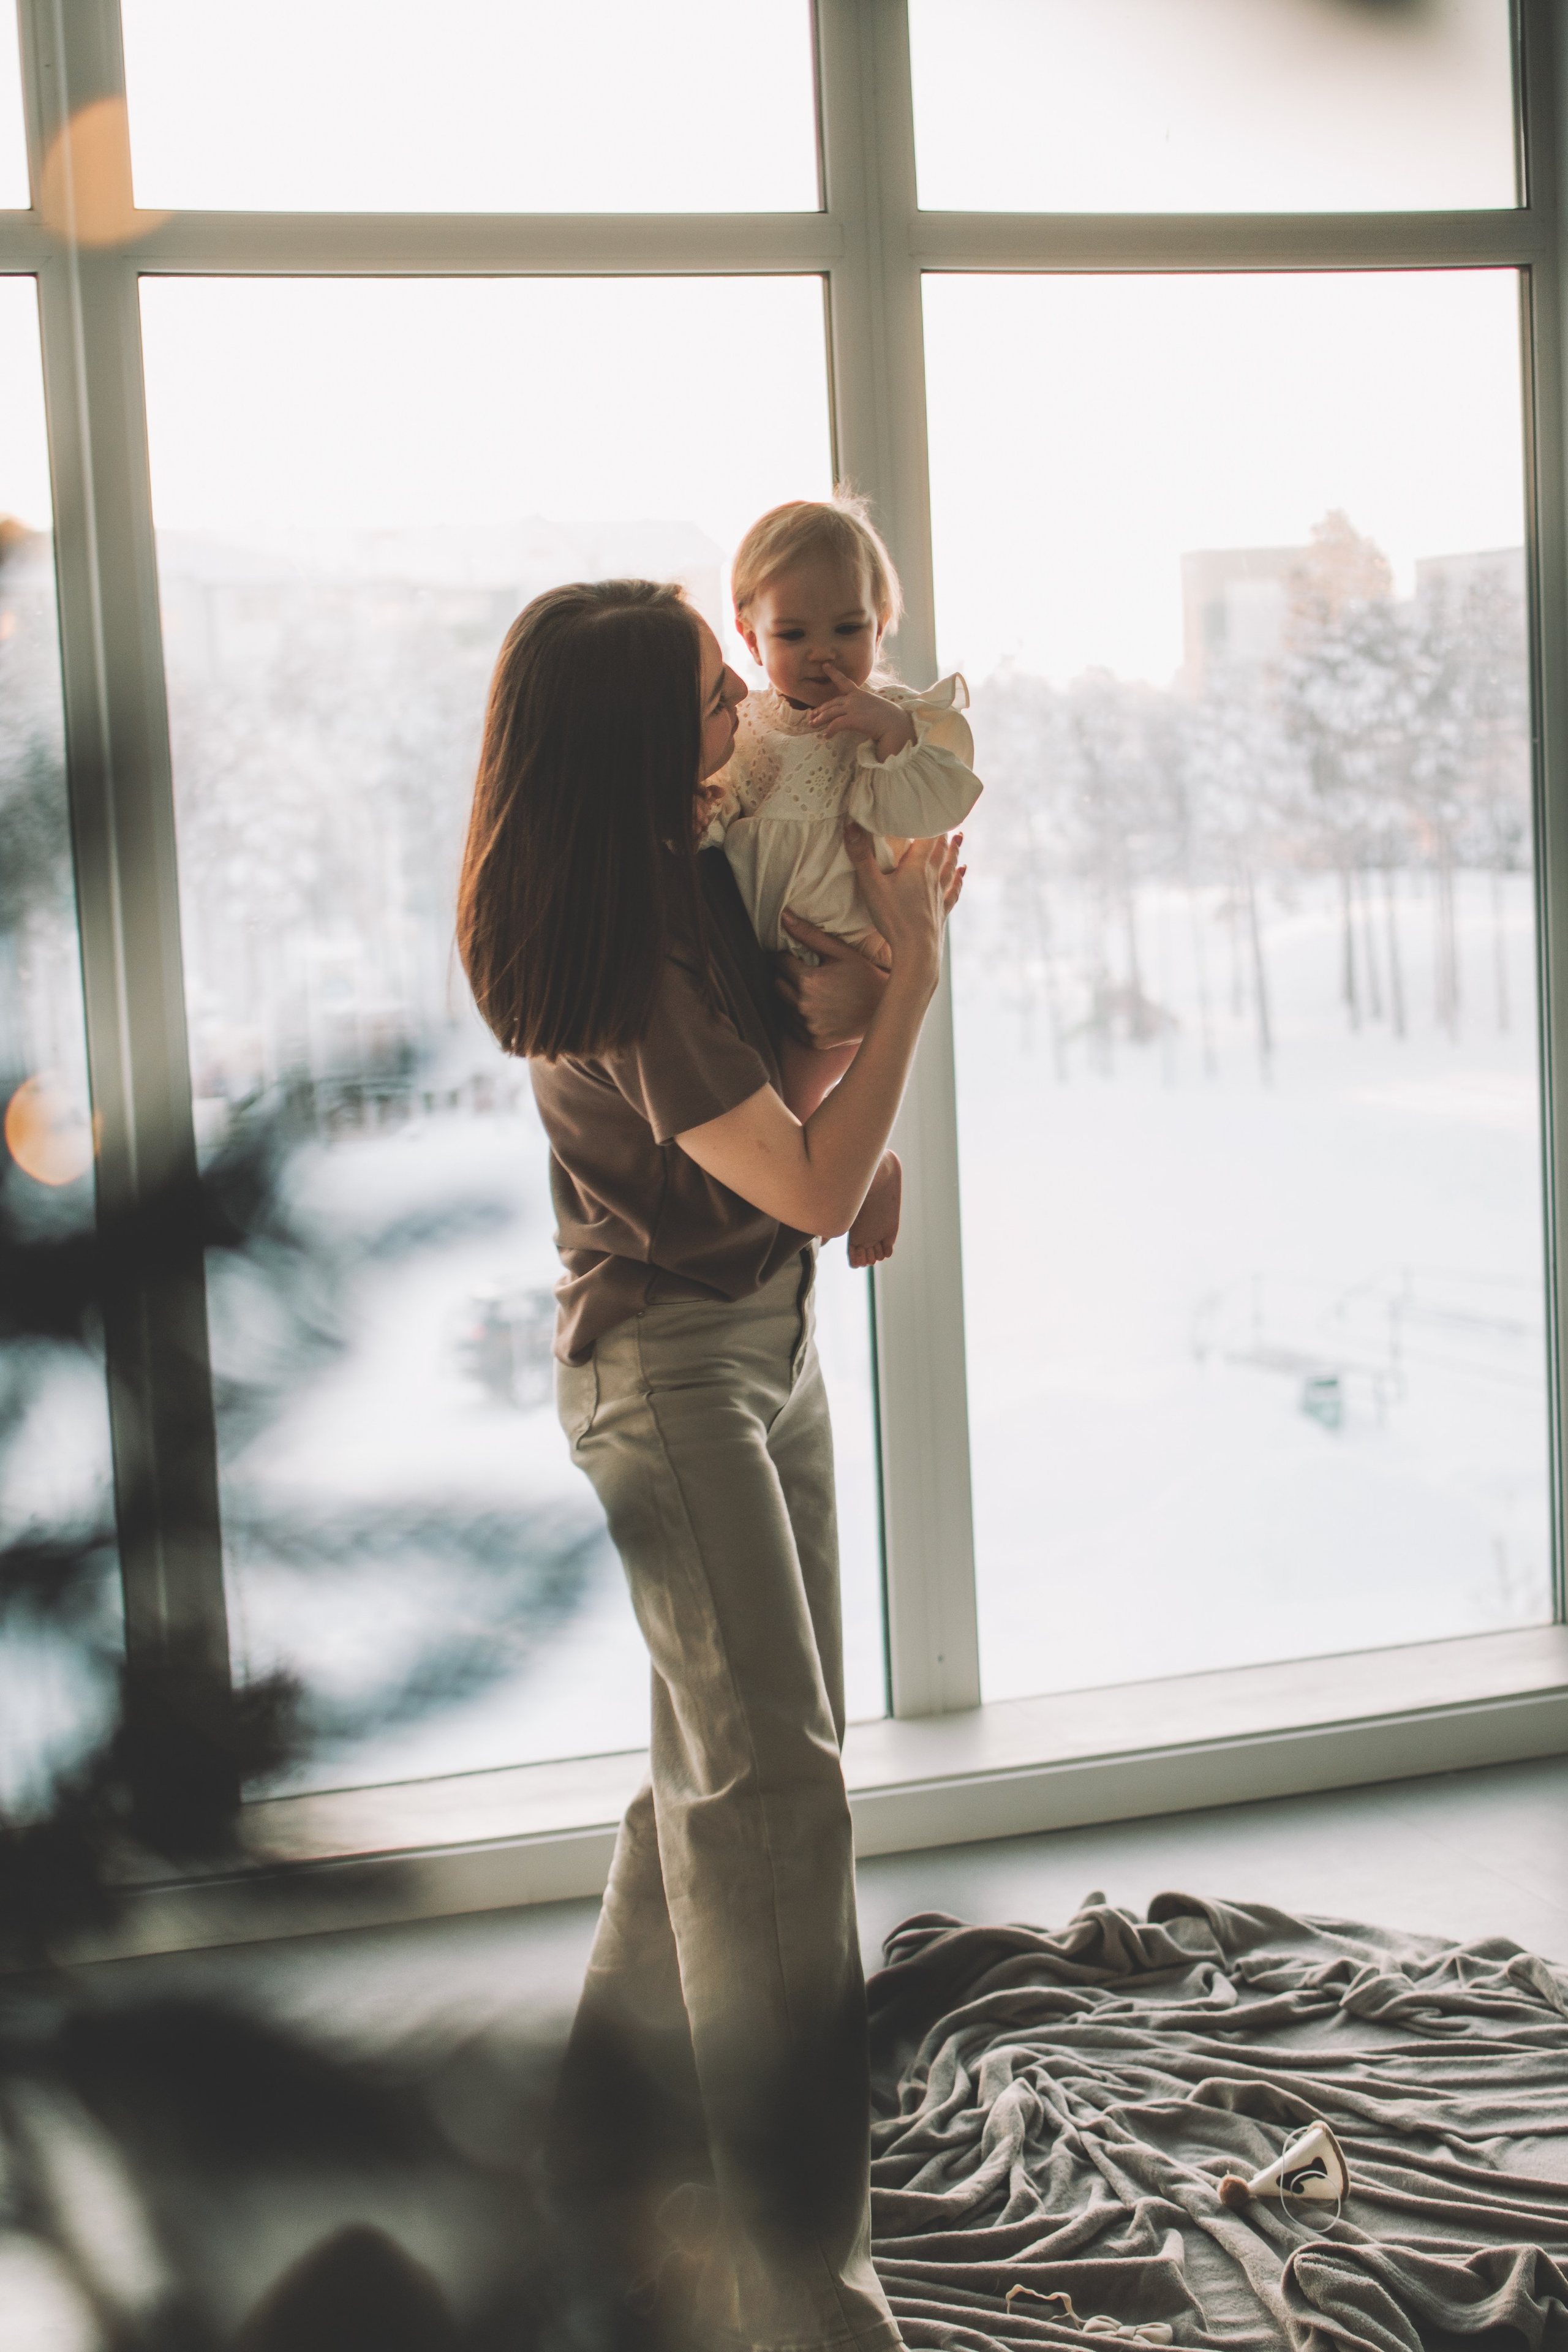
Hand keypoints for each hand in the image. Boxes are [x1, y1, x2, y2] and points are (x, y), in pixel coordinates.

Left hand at [774, 917, 888, 1047]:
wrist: (886, 1010)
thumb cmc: (865, 976)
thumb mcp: (840, 952)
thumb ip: (809, 934)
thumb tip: (783, 916)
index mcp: (808, 981)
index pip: (779, 961)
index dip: (787, 956)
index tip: (797, 956)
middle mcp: (803, 1006)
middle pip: (776, 983)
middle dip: (786, 975)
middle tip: (804, 972)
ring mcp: (808, 1026)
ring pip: (783, 1005)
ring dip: (791, 996)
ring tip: (813, 990)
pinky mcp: (813, 1040)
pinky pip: (792, 1025)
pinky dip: (798, 1016)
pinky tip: (817, 1008)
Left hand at [807, 662, 917, 760]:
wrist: (897, 726)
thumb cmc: (891, 719)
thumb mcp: (876, 708)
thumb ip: (866, 708)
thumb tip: (862, 716)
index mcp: (861, 694)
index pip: (844, 681)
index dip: (833, 673)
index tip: (825, 665)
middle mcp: (855, 699)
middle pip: (832, 703)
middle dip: (821, 709)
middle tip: (812, 716)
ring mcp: (853, 708)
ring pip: (830, 713)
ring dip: (820, 719)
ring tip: (812, 725)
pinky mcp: (852, 719)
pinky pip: (835, 724)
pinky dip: (829, 731)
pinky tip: (826, 736)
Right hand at [843, 823, 964, 992]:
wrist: (917, 952)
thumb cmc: (894, 918)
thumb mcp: (871, 885)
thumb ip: (861, 855)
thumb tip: (851, 823)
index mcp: (917, 866)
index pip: (929, 836)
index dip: (933, 821)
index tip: (936, 808)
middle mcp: (932, 877)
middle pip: (941, 850)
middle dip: (945, 833)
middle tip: (951, 819)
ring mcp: (939, 894)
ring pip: (950, 867)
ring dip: (954, 851)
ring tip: (960, 838)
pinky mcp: (942, 911)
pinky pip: (953, 890)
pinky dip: (958, 878)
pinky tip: (962, 873)